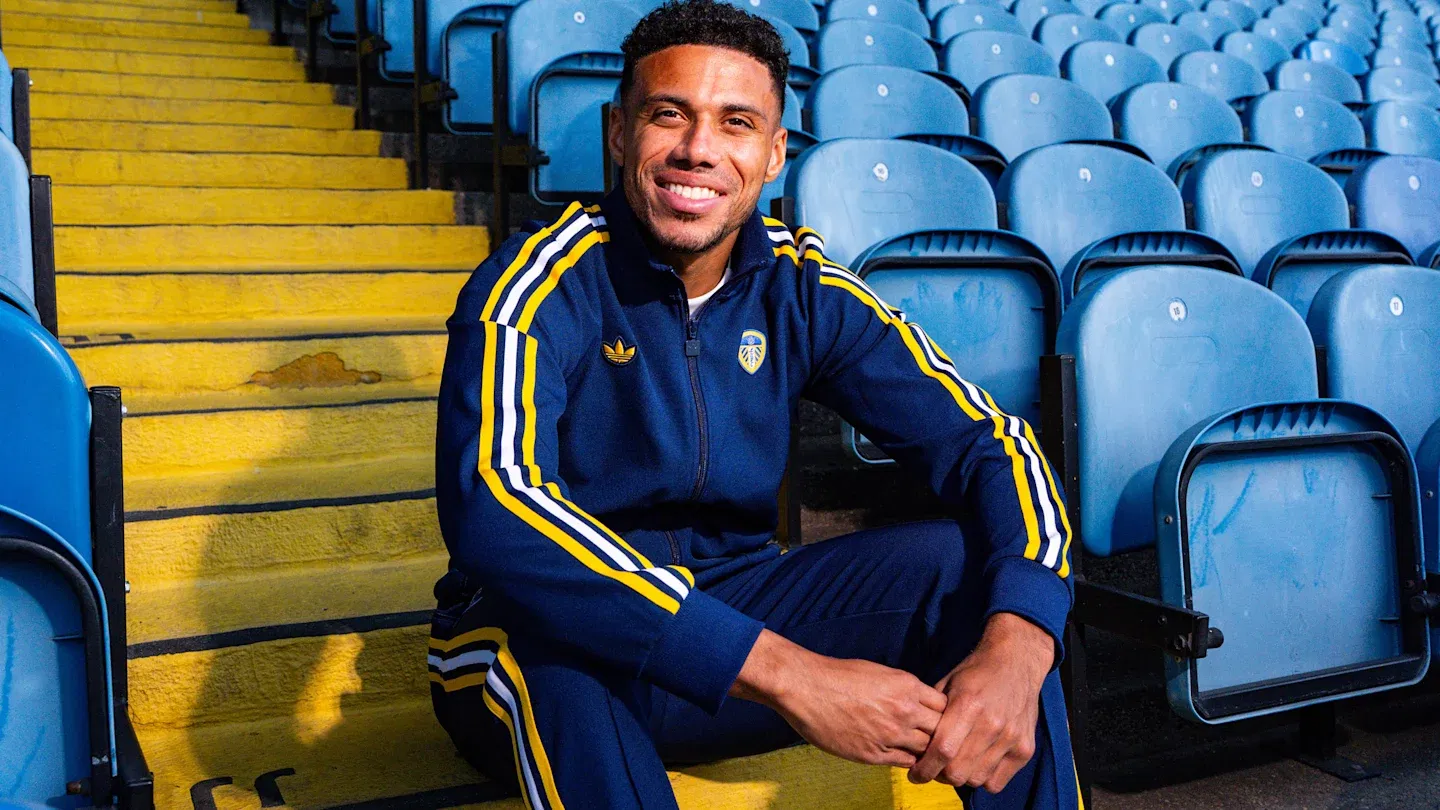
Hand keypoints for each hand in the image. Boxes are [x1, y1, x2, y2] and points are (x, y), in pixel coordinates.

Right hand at [730, 630, 946, 767]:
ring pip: (926, 750)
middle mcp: (904, 711)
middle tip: (937, 740)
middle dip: (940, 735)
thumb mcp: (879, 672)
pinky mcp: (873, 754)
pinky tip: (901, 755)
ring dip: (925, 751)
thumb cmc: (838, 675)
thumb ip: (903, 689)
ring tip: (923, 752)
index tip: (938, 718)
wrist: (805, 687)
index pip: (945, 706)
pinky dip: (907, 760)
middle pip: (941, 730)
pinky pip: (904, 762)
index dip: (944, 714)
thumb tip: (918, 702)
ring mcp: (890, 734)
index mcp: (907, 686)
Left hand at [908, 613, 1053, 792]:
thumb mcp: (947, 684)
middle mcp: (991, 724)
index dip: (925, 768)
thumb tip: (914, 743)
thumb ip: (932, 714)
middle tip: (936, 767)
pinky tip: (977, 764)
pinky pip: (996, 782)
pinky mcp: (1025, 748)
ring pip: (976, 779)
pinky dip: (983, 778)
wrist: (1016, 662)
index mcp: (967, 705)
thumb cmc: (976, 673)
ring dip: (961, 777)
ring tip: (956, 764)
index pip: (943, 750)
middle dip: (940, 775)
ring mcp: (1011, 738)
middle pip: (958, 772)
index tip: (915, 774)